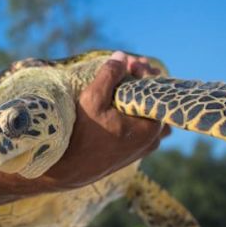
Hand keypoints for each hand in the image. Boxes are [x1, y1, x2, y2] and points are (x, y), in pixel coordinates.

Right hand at [45, 51, 168, 188]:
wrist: (68, 169)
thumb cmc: (81, 135)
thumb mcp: (93, 99)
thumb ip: (109, 75)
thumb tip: (121, 56)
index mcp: (150, 127)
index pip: (157, 90)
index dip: (144, 72)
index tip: (130, 62)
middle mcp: (152, 139)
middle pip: (153, 102)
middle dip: (141, 82)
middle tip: (126, 67)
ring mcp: (144, 147)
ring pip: (147, 114)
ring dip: (136, 97)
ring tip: (122, 83)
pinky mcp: (133, 152)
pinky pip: (140, 125)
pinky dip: (132, 111)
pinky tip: (118, 102)